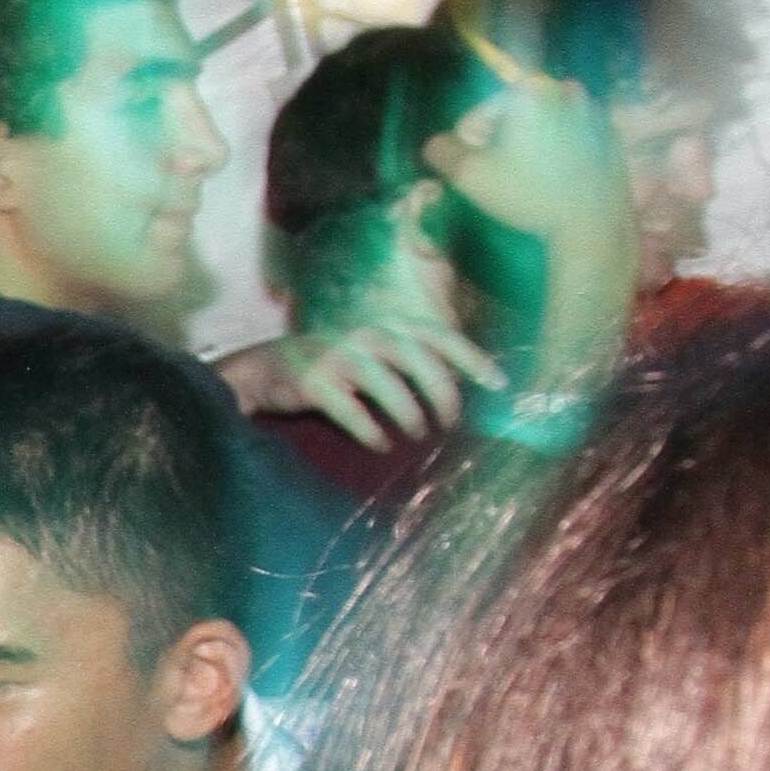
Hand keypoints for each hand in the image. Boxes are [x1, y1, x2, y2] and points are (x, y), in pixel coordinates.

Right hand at [222, 316, 500, 447]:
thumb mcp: (380, 353)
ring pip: (387, 385)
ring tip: (418, 434)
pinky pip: (350, 411)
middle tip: (451, 422)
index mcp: (391, 325)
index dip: (474, 359)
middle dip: (442, 394)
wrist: (270, 367)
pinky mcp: (314, 382)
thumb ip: (417, 360)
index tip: (499, 384)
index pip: (442, 337)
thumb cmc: (339, 365)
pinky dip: (369, 430)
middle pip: (419, 361)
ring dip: (409, 413)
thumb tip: (469, 385)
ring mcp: (339, 356)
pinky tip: (381, 445)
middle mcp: (369, 335)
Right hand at [425, 52, 628, 248]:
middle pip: (518, 112)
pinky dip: (561, 150)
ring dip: (533, 142)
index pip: (485, 108)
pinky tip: (555, 179)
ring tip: (527, 176)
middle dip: (504, 137)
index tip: (471, 165)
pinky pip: (574, 136)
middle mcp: (565, 91)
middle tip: (499, 171)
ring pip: (547, 122)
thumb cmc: (527, 193)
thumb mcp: (468, 176)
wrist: (592, 221)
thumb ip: (442, 151)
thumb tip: (437, 144)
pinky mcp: (611, 136)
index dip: (470, 137)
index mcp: (530, 92)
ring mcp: (594, 112)